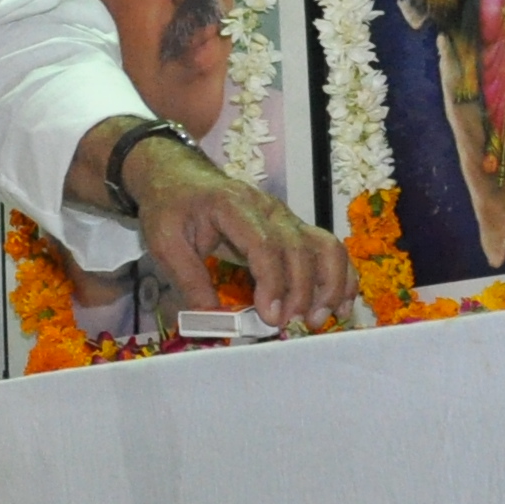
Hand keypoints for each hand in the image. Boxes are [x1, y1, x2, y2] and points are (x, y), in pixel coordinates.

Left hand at [122, 142, 353, 327]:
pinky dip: (340, 278)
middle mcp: (268, 209)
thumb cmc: (171, 209)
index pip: (265, 244)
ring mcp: (285, 217)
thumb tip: (212, 322)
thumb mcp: (165, 243)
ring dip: (329, 285)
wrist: (179, 177)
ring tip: (316, 320)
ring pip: (324, 247)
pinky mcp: (294, 228)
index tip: (271, 316)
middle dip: (301, 292)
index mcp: (233, 206)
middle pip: (299, 249)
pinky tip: (337, 307)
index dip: (274, 283)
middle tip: (289, 325)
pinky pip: (327, 250)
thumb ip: (189, 281)